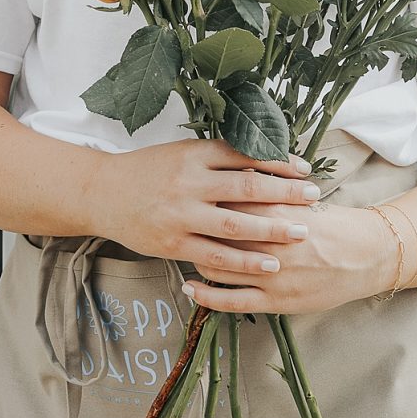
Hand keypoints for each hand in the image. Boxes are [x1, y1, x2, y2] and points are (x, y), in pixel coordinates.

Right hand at [94, 139, 320, 281]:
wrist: (101, 193)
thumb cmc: (148, 171)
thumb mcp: (182, 153)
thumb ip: (217, 157)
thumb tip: (264, 160)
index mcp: (194, 154)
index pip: (245, 156)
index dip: (278, 163)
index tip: (304, 169)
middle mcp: (189, 182)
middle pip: (246, 186)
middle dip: (285, 193)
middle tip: (314, 195)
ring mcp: (181, 215)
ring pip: (235, 223)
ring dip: (272, 228)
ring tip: (301, 231)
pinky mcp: (173, 243)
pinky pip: (216, 255)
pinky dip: (245, 261)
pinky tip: (269, 264)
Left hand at [181, 204, 396, 316]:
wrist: (368, 255)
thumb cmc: (334, 223)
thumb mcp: (302, 199)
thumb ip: (269, 191)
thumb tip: (234, 174)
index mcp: (278, 212)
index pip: (228, 200)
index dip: (205, 198)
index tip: (189, 194)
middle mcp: (271, 243)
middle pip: (216, 232)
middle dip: (195, 226)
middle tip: (179, 219)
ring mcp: (272, 275)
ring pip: (218, 266)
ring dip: (196, 257)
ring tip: (183, 250)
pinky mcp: (276, 301)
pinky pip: (231, 301)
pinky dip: (205, 295)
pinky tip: (190, 288)